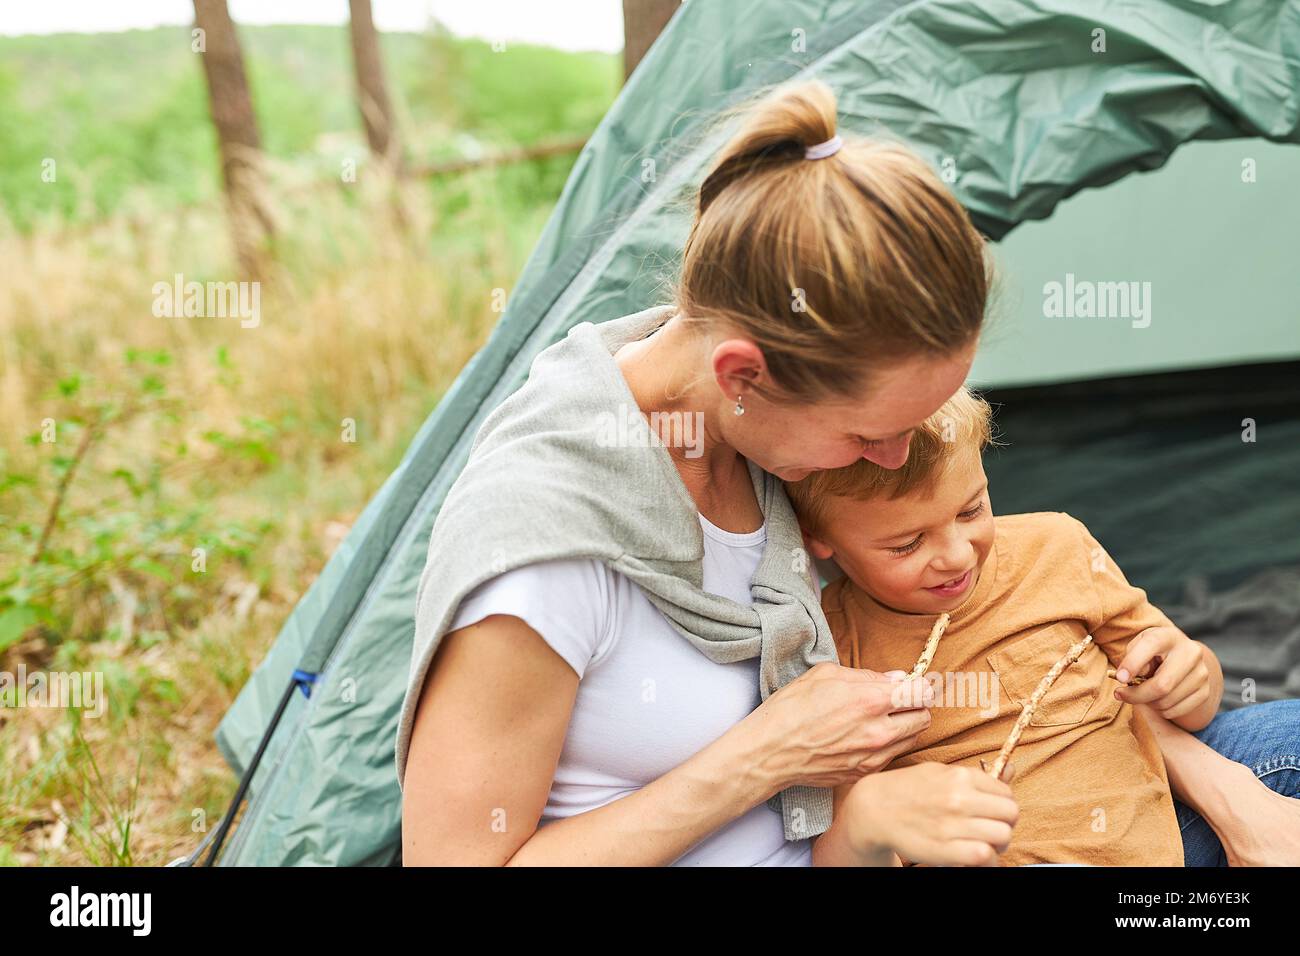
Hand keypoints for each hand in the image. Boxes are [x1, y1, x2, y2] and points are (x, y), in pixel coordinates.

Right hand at [734, 661, 934, 793]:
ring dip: (906, 726)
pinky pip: (892, 756)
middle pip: (924, 717)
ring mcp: (873, 756)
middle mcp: (878, 730)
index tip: (913, 684)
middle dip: (917, 706)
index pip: (920, 692)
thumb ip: (866, 675)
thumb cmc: (792, 708)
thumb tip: (895, 678)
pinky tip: (870, 736)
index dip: (920, 685)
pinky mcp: (865, 773)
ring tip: (886, 718)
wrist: (771, 751)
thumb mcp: (825, 675)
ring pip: (912, 739)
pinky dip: (890, 745)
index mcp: (870, 700)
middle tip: (903, 700)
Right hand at [844, 761, 1018, 866]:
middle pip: (1010, 815)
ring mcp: (953, 825)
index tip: (992, 812)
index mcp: (960, 776)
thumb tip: (1011, 771)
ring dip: (997, 843)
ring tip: (982, 842)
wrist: (874, 809)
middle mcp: (959, 798)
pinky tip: (975, 856)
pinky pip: (984, 856)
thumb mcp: (939, 772)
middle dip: (1004, 824)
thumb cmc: (908, 789)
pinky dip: (986, 860)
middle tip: (990, 829)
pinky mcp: (945, 850)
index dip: (1002, 806)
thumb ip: (975, 776)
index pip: (1006, 794)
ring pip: (1002, 836)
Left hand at [1114, 626, 1210, 720]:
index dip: (1133, 663)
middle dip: (1136, 695)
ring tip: (1142, 693)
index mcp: (1169, 636)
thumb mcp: (1139, 646)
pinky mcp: (1205, 691)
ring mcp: (1201, 673)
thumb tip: (1128, 679)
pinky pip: (1175, 711)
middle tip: (1120, 694)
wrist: (1182, 657)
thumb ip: (1132, 658)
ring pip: (1166, 701)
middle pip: (1162, 685)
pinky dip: (1160, 710)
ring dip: (1147, 702)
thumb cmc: (1151, 652)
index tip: (1119, 678)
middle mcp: (1190, 653)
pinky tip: (1156, 699)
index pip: (1151, 645)